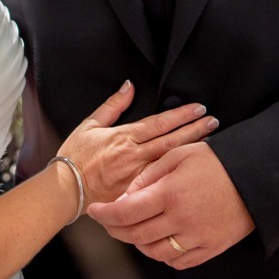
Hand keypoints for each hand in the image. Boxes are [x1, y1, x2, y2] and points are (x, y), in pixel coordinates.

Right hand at [58, 82, 218, 207]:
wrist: (65, 190)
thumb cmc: (75, 157)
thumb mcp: (90, 125)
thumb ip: (113, 105)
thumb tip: (129, 86)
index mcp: (124, 137)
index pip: (160, 123)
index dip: (182, 115)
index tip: (199, 108)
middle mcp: (134, 156)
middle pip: (172, 141)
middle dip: (195, 130)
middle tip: (214, 121)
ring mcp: (137, 176)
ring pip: (170, 161)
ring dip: (191, 150)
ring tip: (211, 142)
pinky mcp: (136, 193)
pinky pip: (161, 182)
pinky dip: (178, 173)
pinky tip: (191, 169)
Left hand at [86, 142, 254, 269]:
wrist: (257, 178)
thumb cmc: (219, 163)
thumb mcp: (180, 155)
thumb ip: (149, 175)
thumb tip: (127, 195)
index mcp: (170, 194)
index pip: (125, 212)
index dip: (104, 215)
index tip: (94, 211)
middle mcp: (181, 220)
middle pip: (135, 235)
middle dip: (115, 230)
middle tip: (108, 222)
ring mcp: (196, 238)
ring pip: (154, 252)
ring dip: (138, 243)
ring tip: (133, 231)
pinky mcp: (210, 248)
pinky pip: (178, 261)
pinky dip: (163, 255)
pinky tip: (159, 243)